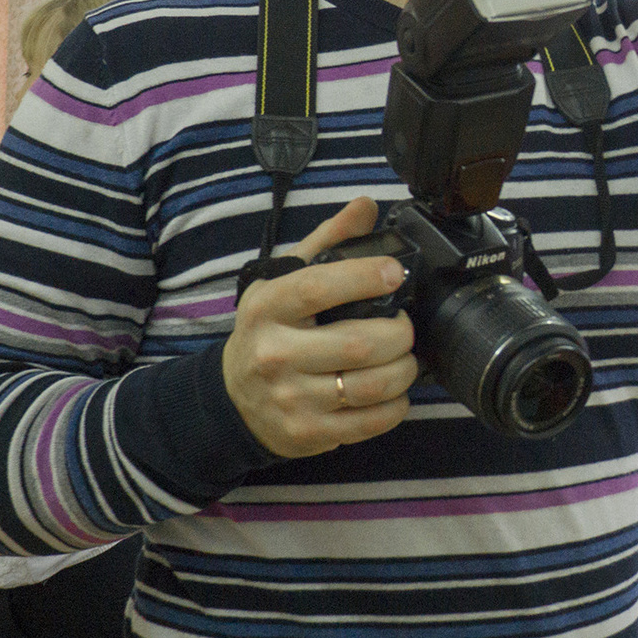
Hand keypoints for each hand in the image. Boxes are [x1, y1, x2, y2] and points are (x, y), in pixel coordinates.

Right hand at [222, 198, 418, 457]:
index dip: (364, 277)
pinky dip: (397, 404)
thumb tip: (366, 205)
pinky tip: (393, 390)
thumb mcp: (285, 278)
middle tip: (403, 326)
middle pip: (360, 343)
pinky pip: (372, 421)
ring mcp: (291, 398)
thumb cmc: (269, 329)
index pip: (318, 287)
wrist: (233, 397)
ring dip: (405, 369)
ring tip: (404, 357)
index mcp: (268, 307)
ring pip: (373, 385)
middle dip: (399, 332)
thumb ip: (328, 240)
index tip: (395, 273)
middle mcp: (275, 354)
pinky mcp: (308, 433)